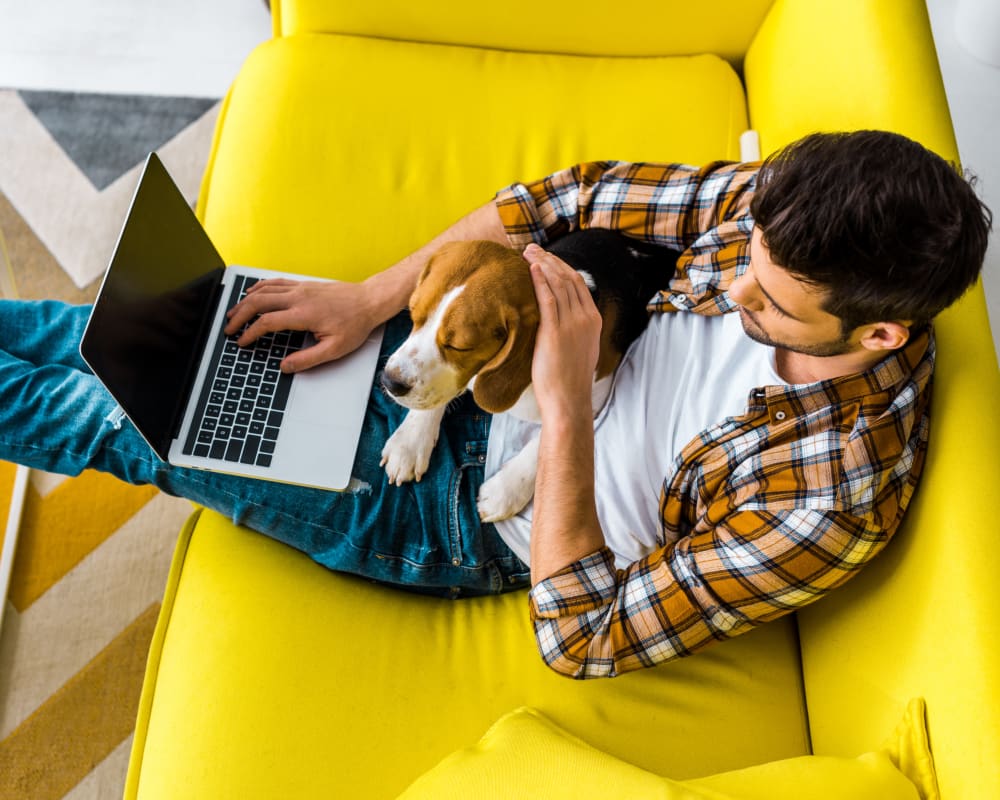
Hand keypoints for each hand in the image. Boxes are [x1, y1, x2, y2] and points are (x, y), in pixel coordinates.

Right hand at [224, 278, 378, 371]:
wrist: (369, 300)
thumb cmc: (355, 324)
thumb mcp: (335, 349)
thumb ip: (308, 359)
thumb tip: (285, 367)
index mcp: (303, 314)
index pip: (267, 322)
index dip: (250, 334)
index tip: (242, 342)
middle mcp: (298, 297)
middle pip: (258, 302)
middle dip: (239, 316)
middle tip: (229, 328)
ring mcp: (300, 288)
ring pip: (263, 290)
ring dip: (245, 301)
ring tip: (233, 313)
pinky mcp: (303, 284)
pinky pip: (275, 282)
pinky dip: (259, 287)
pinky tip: (251, 293)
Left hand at [525, 244, 601, 419]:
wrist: (569, 400)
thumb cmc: (570, 379)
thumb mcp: (580, 348)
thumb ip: (575, 329)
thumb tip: (561, 318)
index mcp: (593, 319)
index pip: (577, 282)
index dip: (560, 265)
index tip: (545, 257)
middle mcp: (585, 318)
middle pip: (567, 278)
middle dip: (549, 259)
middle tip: (531, 249)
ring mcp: (571, 325)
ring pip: (557, 285)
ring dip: (541, 265)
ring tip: (527, 253)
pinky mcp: (555, 333)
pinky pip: (547, 300)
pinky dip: (540, 281)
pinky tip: (531, 269)